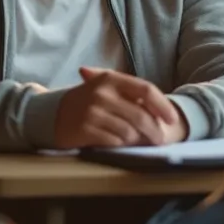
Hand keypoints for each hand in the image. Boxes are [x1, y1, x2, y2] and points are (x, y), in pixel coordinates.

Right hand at [53, 68, 183, 148]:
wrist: (51, 113)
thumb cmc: (85, 101)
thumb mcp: (105, 88)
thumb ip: (130, 94)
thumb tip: (160, 111)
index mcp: (111, 79)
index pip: (145, 89)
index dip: (162, 105)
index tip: (172, 119)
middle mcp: (102, 93)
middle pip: (141, 115)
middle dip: (154, 131)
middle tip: (160, 140)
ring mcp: (93, 111)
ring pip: (129, 131)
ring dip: (137, 140)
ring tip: (138, 142)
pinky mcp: (85, 129)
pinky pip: (114, 142)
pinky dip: (121, 145)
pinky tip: (120, 144)